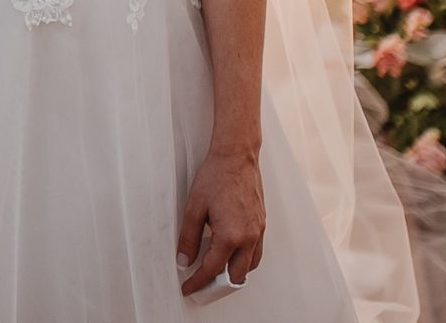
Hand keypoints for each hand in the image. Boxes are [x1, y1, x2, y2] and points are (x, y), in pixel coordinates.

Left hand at [176, 148, 265, 294]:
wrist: (237, 157)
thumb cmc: (216, 177)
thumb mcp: (194, 208)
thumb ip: (188, 237)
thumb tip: (184, 259)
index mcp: (230, 236)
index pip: (212, 269)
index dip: (198, 282)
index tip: (188, 288)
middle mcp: (248, 237)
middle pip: (236, 276)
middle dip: (218, 284)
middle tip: (202, 284)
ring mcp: (258, 231)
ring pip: (250, 266)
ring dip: (234, 273)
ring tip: (215, 271)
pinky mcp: (262, 224)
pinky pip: (257, 252)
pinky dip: (245, 260)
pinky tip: (232, 253)